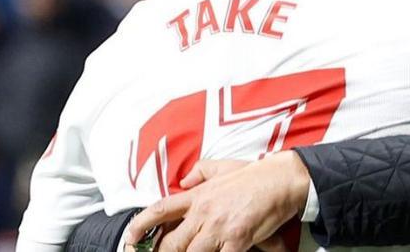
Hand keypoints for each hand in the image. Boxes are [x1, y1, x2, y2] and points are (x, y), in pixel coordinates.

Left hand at [124, 151, 311, 251]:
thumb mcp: (220, 167)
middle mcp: (203, 213)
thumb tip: (182, 180)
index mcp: (197, 196)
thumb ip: (198, 173)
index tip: (130, 238)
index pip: (160, 210)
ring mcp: (219, 227)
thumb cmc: (253, 175)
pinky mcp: (237, 239)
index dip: (140, 225)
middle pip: (172, 242)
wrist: (280, 179)